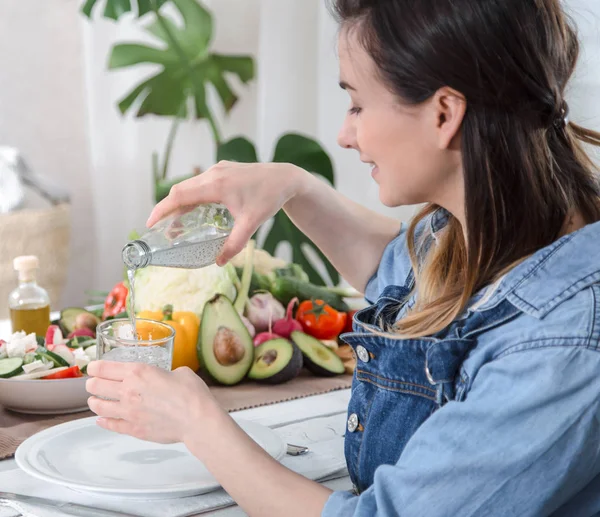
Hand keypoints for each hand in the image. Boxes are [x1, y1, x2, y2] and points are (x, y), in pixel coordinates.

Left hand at [86, 361, 222, 443]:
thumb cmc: (192, 394)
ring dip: (94, 402)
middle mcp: (128, 391)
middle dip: (92, 383)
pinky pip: (110, 425)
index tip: (93, 367)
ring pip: (99, 407)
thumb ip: (164, 374)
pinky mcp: (133, 429)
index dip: (95, 367)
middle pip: (96, 386)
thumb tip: (164, 378)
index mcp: (138, 372)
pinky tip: (101, 420)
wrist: (197, 420)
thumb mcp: (179, 371)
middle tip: (93, 383)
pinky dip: (103, 421)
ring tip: (94, 401)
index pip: (104, 368)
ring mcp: (128, 412)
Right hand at [146, 161, 306, 265]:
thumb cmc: (269, 198)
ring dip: (180, 203)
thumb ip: (235, 244)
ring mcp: (218, 170)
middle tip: (160, 230)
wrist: (286, 178)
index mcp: (216, 185)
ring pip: (190, 186)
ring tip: (175, 224)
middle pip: (180, 191)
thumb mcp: (251, 224)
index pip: (179, 196)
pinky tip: (195, 211)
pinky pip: (200, 183)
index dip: (162, 209)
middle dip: (167, 209)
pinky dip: (192, 197)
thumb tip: (220, 262)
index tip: (150, 224)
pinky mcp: (224, 171)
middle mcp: (213, 174)